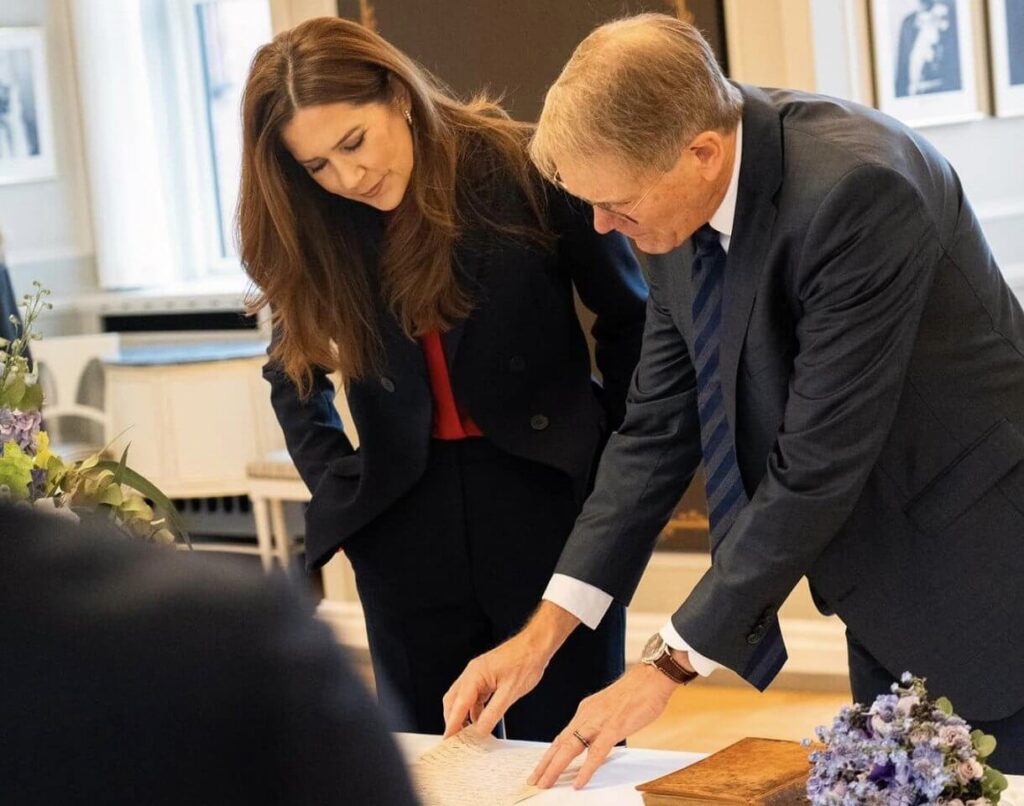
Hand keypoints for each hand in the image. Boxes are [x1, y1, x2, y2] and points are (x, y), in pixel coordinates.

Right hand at [442, 602, 578, 737]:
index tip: (448, 740)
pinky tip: (481, 720)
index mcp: (475, 675)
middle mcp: (472, 673)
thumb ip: (493, 713)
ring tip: (469, 733)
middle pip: (453, 701)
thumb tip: (481, 730)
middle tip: (456, 739)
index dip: (452, 724)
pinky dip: (475, 710)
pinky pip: (474, 696)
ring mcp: (478, 674)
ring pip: (463, 699)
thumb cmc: (526, 661)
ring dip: (464, 715)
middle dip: (453, 720)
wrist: (537, 645)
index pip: (457, 705)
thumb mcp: (510, 692)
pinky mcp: (486, 677)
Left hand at [528, 663, 678, 789]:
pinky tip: (578, 782)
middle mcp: (587, 715)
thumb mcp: (610, 708)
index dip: (549, 755)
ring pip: (570, 748)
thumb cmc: (635, 692)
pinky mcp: (614, 727)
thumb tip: (595, 740)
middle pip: (560, 744)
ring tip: (545, 783)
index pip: (562, 737)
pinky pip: (597, 752)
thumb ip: (600, 723)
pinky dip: (586, 769)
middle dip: (545, 765)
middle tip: (533, 780)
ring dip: (555, 768)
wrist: (650, 676)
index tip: (540, 769)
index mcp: (585, 711)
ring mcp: (599, 721)